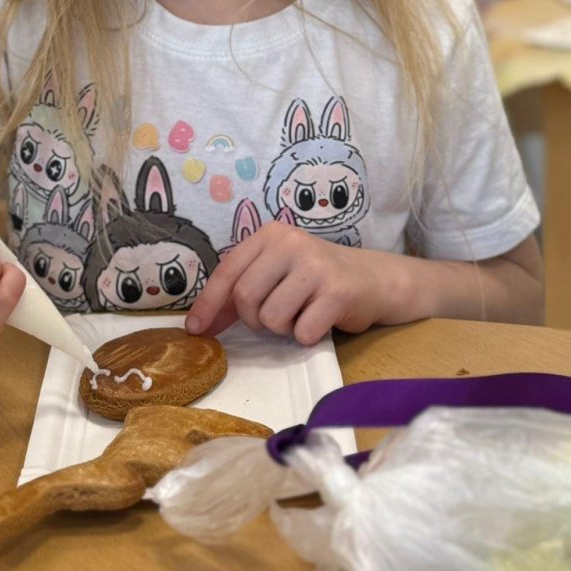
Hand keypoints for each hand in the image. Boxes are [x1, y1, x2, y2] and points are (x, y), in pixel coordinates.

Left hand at [185, 222, 408, 345]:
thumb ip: (241, 292)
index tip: (196, 330)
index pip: (228, 271)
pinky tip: (320, 320)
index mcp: (271, 234)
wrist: (375, 279)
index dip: (208, 304)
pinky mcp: (337, 292)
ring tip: (301, 315)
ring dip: (282, 329)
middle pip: (245, 298)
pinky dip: (306, 336)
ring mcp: (315, 266)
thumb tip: (199, 324)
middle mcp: (291, 243)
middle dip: (255, 320)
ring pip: (271, 318)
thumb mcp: (277, 273)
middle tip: (276, 317)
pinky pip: (301, 331)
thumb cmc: (317, 279)